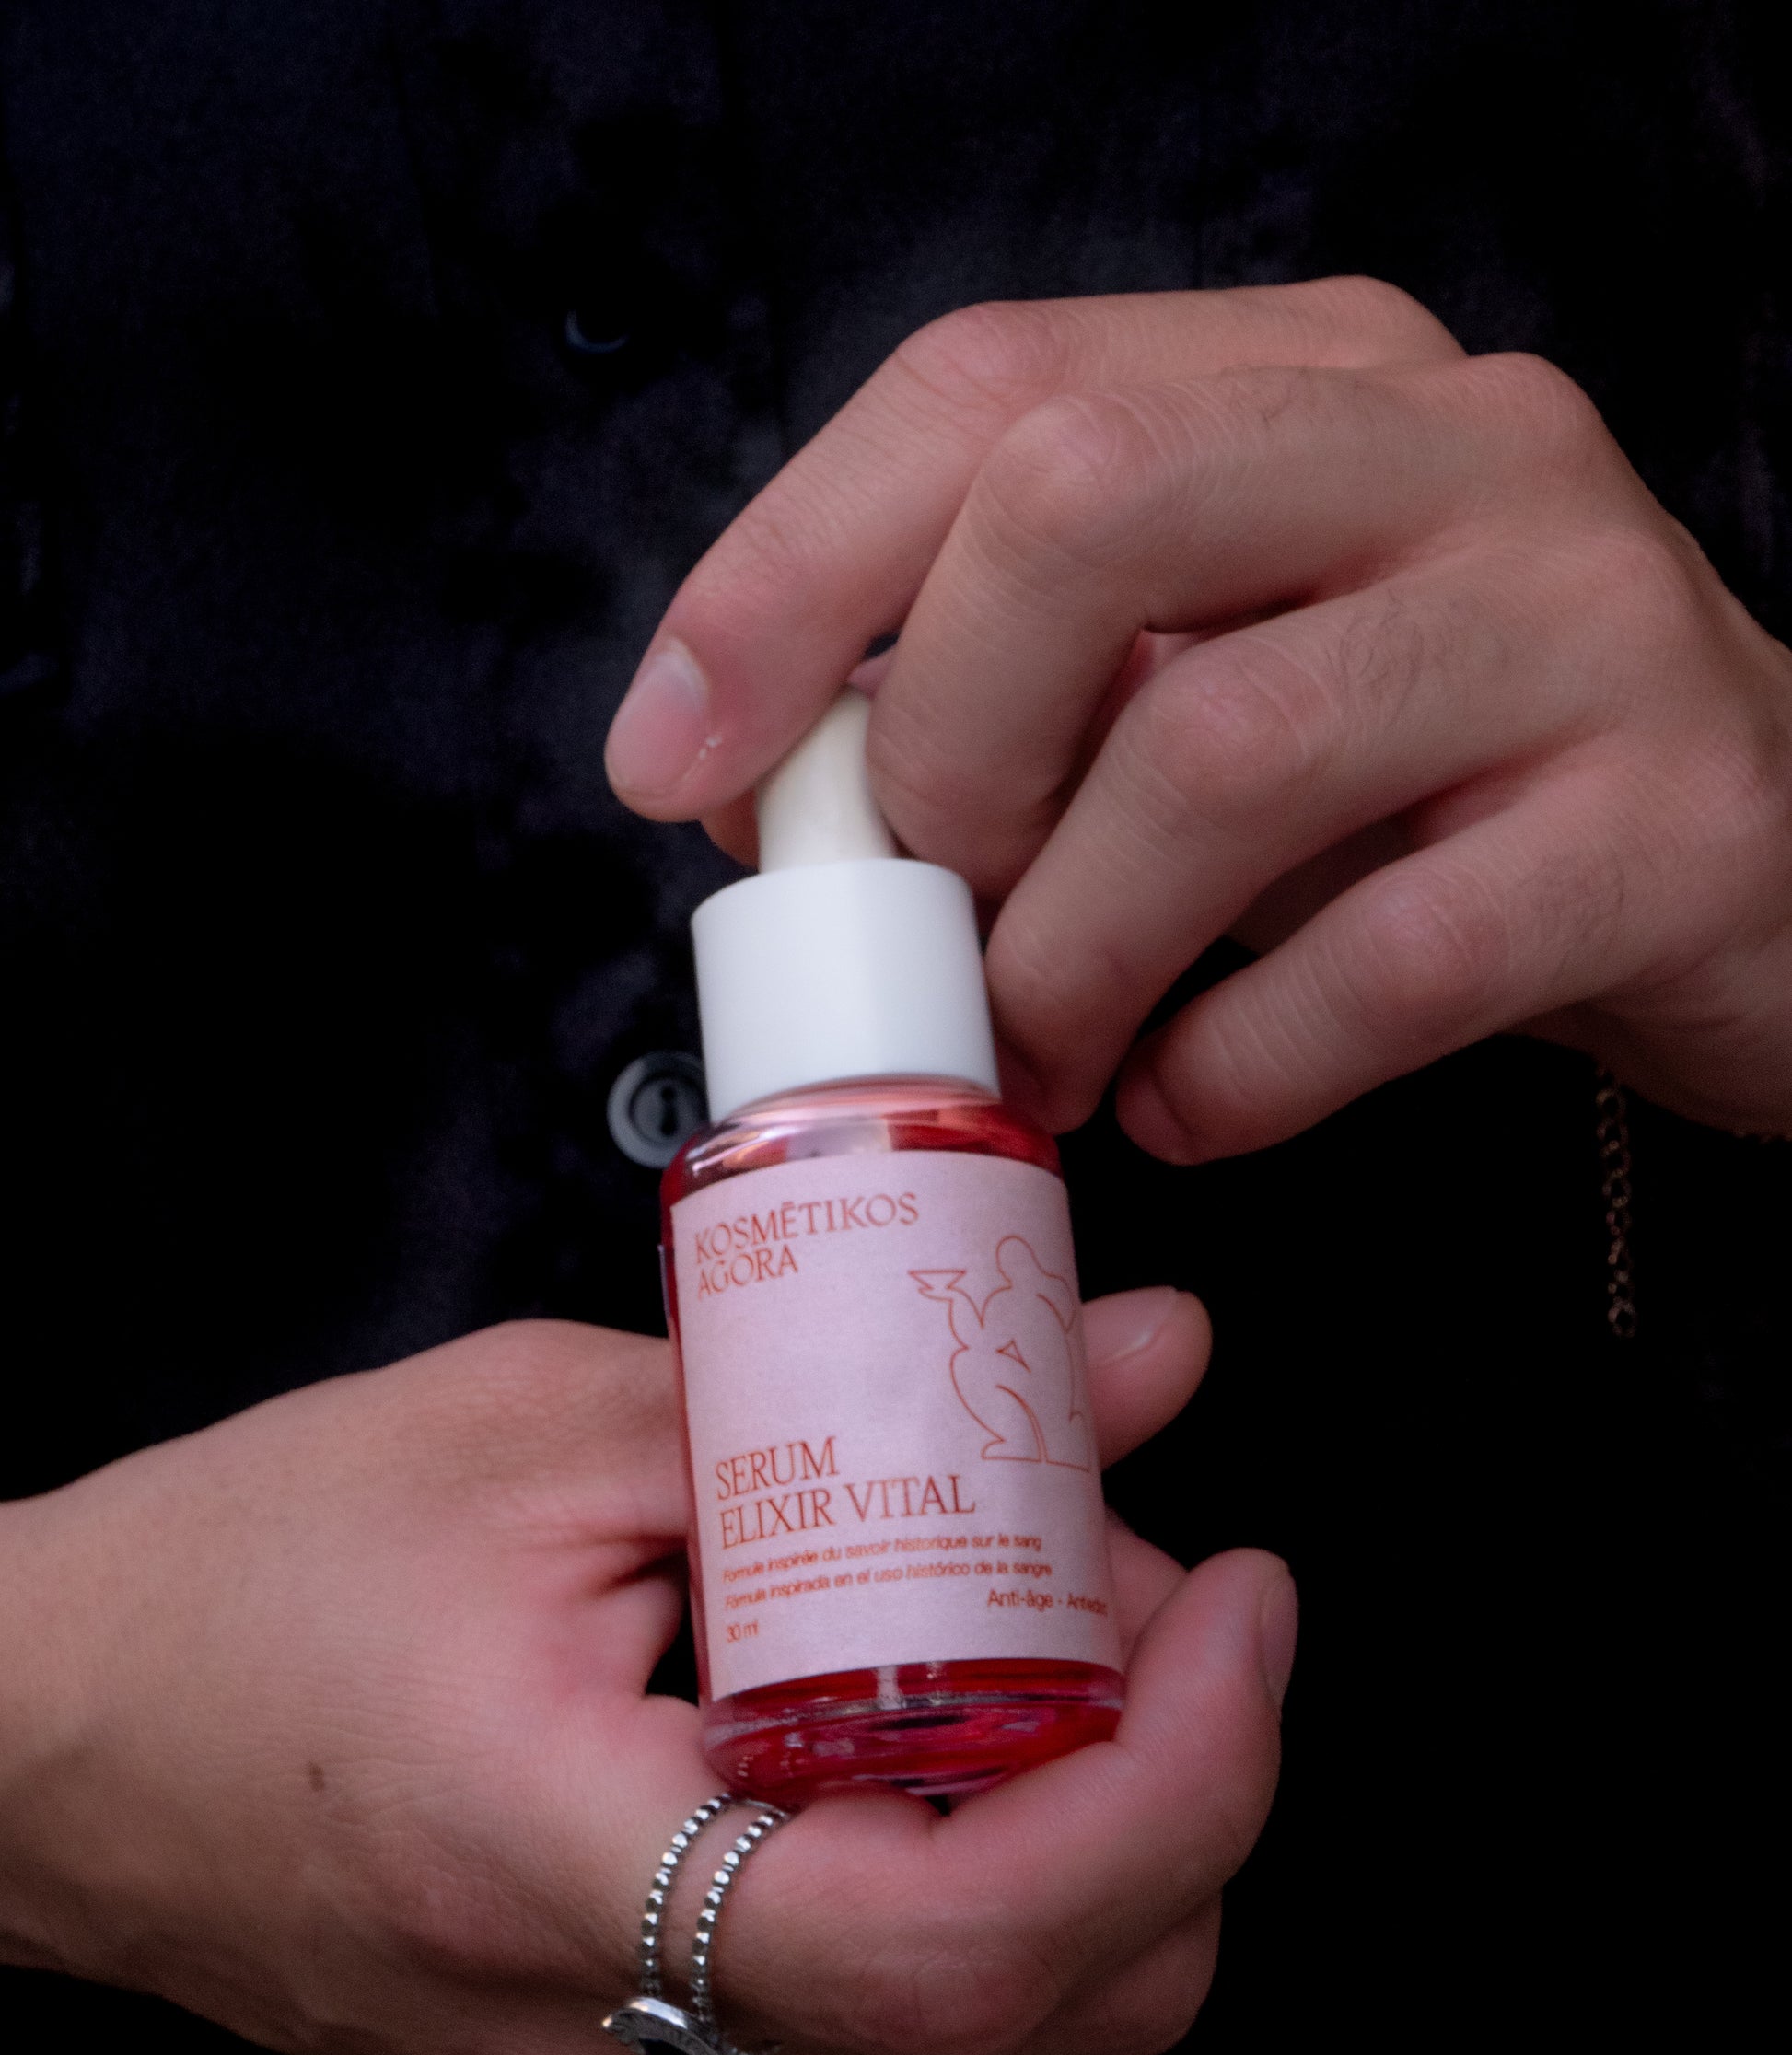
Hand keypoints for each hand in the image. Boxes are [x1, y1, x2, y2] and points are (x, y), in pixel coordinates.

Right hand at [0, 1295, 1291, 2054]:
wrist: (59, 1746)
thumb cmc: (250, 1575)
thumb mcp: (543, 1423)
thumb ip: (860, 1396)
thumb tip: (1140, 1353)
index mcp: (576, 1871)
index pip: (963, 1943)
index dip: (1175, 1779)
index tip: (1239, 1599)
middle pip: (1056, 2025)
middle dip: (1190, 1798)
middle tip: (1163, 1590)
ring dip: (1122, 1852)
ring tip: (1073, 1650)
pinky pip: (920, 2047)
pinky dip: (1020, 1896)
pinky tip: (962, 1739)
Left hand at [605, 278, 1791, 1151]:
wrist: (1765, 874)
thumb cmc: (1441, 791)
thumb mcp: (1228, 682)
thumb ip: (1043, 687)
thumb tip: (780, 778)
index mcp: (1308, 378)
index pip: (991, 387)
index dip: (789, 571)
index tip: (675, 761)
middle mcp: (1452, 448)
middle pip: (1085, 503)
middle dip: (940, 749)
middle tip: (926, 923)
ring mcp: (1577, 623)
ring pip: (1221, 750)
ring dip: (1066, 955)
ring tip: (1038, 1060)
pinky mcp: (1664, 824)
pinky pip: (1382, 960)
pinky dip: (1233, 1068)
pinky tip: (1192, 1100)